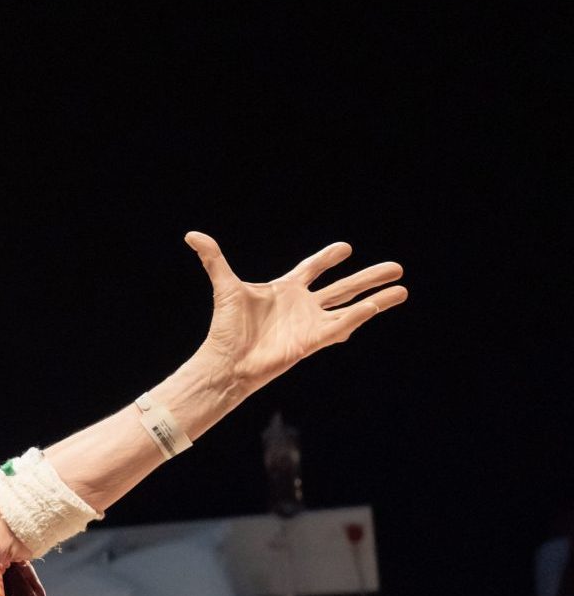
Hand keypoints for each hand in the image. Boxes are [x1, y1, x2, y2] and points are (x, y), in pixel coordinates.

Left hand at [185, 231, 407, 393]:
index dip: (327, 258)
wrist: (228, 360)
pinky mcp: (314, 340)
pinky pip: (343, 324)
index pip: (312, 269)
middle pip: (343, 287)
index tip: (345, 248)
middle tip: (396, 267)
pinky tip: (379, 305)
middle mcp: (302, 306)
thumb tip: (192, 235)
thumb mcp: (225, 286)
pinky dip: (360, 314)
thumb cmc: (226, 327)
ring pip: (352, 306)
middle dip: (368, 277)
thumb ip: (213, 259)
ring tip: (402, 288)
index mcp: (285, 290)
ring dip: (377, 298)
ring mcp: (311, 324)